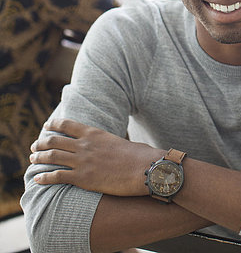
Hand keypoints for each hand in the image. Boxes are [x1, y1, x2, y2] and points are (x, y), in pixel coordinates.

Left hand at [30, 118, 162, 195]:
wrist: (144, 168)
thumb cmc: (137, 156)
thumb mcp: (118, 141)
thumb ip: (107, 142)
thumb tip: (109, 144)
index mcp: (93, 133)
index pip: (67, 125)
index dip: (53, 125)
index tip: (46, 127)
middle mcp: (84, 145)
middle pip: (54, 141)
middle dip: (41, 143)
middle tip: (34, 147)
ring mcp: (82, 161)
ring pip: (52, 157)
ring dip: (39, 158)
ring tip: (32, 160)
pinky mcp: (83, 178)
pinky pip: (57, 177)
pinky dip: (44, 177)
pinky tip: (38, 179)